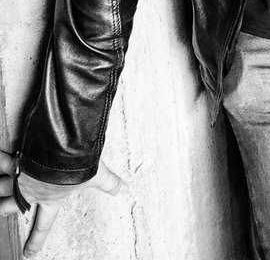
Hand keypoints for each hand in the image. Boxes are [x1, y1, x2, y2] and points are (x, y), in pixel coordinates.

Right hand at [0, 148, 122, 255]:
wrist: (64, 151)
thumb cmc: (79, 167)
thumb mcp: (97, 176)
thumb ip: (110, 183)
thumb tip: (125, 190)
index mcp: (50, 199)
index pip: (43, 225)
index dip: (36, 241)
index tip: (28, 254)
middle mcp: (32, 192)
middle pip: (12, 206)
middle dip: (4, 208)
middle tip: (1, 209)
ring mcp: (22, 178)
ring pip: (2, 187)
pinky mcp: (17, 162)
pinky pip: (3, 163)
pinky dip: (0, 160)